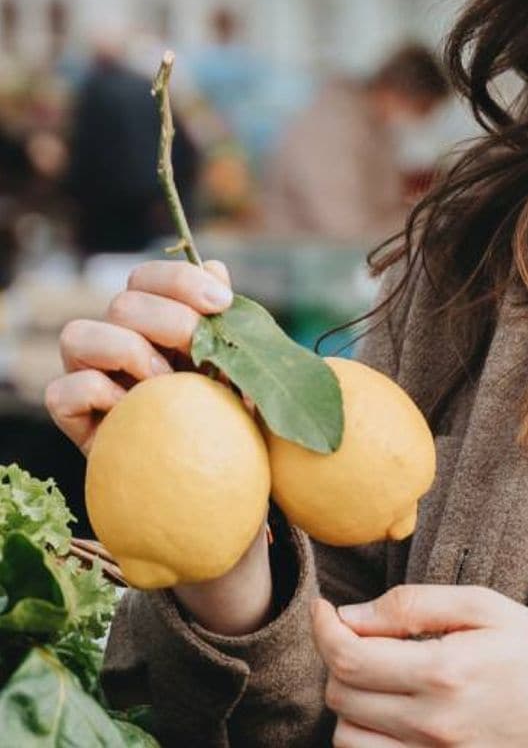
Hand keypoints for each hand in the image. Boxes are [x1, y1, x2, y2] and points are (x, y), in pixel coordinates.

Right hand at [46, 259, 234, 454]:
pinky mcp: (73, 415)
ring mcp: (90, 373)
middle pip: (123, 301)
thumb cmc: (234, 419)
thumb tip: (214, 268)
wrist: (217, 480)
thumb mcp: (243, 369)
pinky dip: (100, 397)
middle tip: (200, 358)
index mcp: (156, 319)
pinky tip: (134, 413)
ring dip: (130, 355)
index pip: (149, 277)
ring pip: (78, 334)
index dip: (182, 281)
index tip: (222, 304)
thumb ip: (227, 320)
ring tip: (167, 386)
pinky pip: (63, 390)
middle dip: (170, 323)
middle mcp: (118, 337)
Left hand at [311, 584, 527, 747]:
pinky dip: (364, 736)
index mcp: (443, 671)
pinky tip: (384, 710)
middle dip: (339, 658)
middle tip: (361, 635)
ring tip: (376, 675)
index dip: (324, 628)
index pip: (350, 657)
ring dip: (349, 701)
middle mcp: (432, 723)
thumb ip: (414, 605)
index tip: (324, 609)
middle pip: (342, 696)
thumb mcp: (482, 606)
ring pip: (347, 737)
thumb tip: (352, 615)